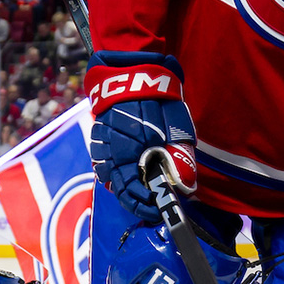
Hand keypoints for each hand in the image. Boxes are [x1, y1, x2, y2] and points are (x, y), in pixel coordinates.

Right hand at [86, 51, 195, 221]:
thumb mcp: (177, 129)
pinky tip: (133, 178)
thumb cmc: (159, 100)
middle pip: (119, 189)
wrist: (133, 73)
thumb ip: (180, 157)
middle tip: (154, 207)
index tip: (161, 209)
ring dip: (127, 191)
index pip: (132, 191)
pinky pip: (105, 165)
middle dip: (137, 202)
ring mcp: (101, 146)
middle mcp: (110, 154)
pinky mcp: (99, 139)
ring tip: (145, 197)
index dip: (146, 205)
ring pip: (110, 179)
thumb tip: (184, 185)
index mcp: (128, 153)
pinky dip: (118, 176)